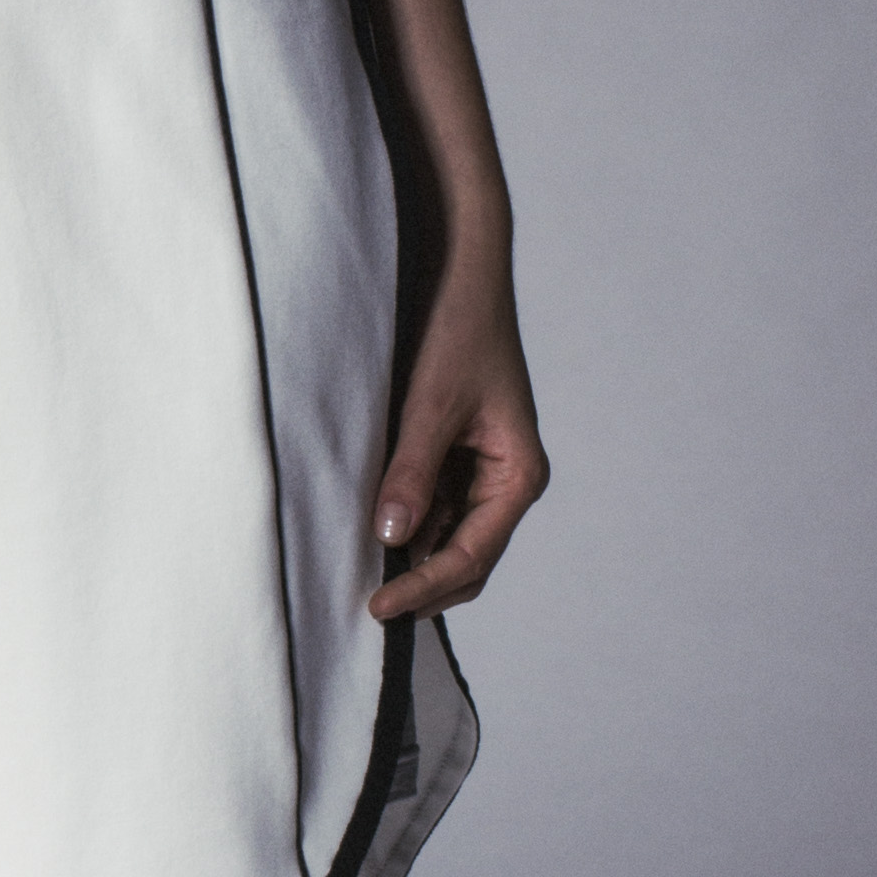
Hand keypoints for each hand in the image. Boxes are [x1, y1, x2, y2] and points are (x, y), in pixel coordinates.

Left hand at [370, 261, 547, 619]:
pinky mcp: (453, 455)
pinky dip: (404, 526)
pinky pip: (431, 507)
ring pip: (446, 538)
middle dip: (423, 586)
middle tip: (366, 608)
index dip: (425, 587)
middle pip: (466, 561)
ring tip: (358, 579)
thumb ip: (412, 471)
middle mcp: (505, 480)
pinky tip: (365, 535)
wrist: (460, 269)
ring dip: (411, 560)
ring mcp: (479, 471)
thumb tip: (391, 537)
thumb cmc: (459, 326)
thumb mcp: (431, 402)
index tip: (377, 607)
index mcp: (518, 475)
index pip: (472, 555)